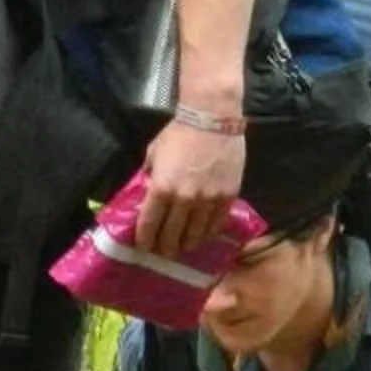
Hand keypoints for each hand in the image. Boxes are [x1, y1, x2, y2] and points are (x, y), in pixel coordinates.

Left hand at [133, 117, 246, 256]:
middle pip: (172, 235)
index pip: (149, 224)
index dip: (145, 240)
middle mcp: (184, 199)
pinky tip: (203, 235)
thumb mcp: (154, 153)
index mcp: (161, 188)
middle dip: (165, 247)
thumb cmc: (179, 132)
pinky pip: (216, 223)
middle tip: (163, 253)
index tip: (143, 247)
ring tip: (183, 247)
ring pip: (196, 234)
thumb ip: (148, 176)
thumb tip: (144, 193)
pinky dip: (208, 232)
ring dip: (187, 243)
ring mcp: (208, 200)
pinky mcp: (227, 196)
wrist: (212, 117)